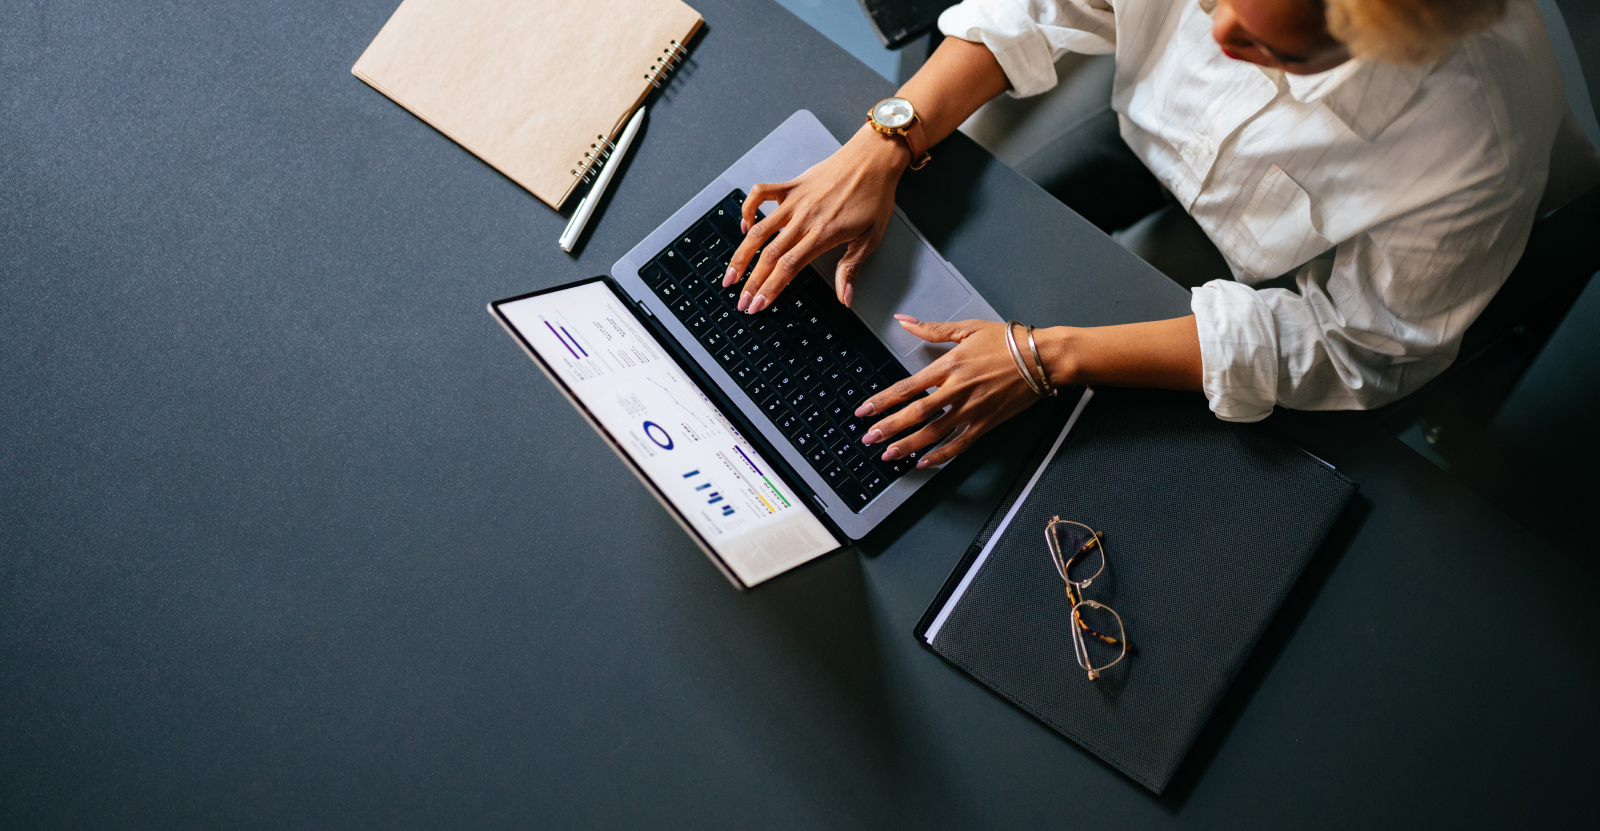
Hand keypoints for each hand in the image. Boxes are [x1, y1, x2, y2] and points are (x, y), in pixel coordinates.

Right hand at [723, 123, 909, 313]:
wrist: (874, 158)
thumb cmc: (875, 196)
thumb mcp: (871, 238)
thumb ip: (852, 269)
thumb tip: (845, 298)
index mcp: (823, 234)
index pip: (788, 268)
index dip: (769, 289)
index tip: (757, 305)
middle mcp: (804, 218)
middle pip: (769, 255)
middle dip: (752, 282)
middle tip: (741, 301)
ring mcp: (795, 200)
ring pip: (759, 230)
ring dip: (741, 255)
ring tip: (730, 275)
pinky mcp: (792, 185)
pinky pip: (760, 193)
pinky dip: (747, 208)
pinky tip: (744, 225)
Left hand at [856, 317, 1044, 467]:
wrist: (1042, 358)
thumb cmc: (1007, 341)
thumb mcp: (967, 328)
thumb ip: (932, 329)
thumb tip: (905, 321)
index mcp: (948, 366)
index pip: (907, 387)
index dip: (882, 401)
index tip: (864, 411)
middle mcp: (956, 390)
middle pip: (915, 413)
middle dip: (888, 428)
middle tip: (868, 438)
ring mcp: (972, 409)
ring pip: (933, 433)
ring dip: (908, 445)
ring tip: (888, 455)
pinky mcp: (987, 423)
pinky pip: (960, 444)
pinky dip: (941, 456)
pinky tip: (924, 462)